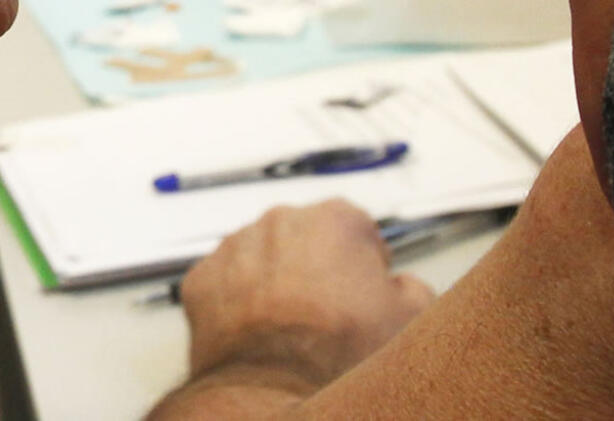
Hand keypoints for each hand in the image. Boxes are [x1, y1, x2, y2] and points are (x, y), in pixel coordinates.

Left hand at [179, 200, 432, 389]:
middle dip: (314, 270)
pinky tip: (257, 333)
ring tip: (290, 330)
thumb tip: (402, 287)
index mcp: (336, 220)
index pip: (357, 231)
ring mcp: (236, 247)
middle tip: (326, 316)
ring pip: (260, 258)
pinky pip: (224, 283)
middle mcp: (281, 221)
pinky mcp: (202, 278)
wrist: (276, 394)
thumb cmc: (338, 358)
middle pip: (305, 239)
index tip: (363, 293)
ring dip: (273, 282)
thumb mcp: (410, 320)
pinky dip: (235, 303)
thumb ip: (411, 287)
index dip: (364, 267)